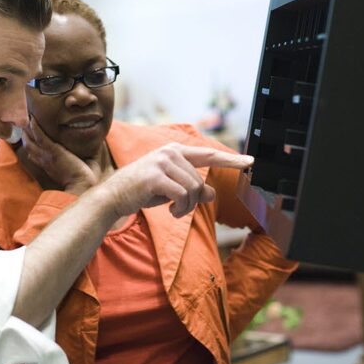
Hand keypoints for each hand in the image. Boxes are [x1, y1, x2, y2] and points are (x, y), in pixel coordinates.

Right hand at [21, 116, 104, 193]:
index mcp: (48, 166)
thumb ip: (73, 163)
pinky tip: (33, 119)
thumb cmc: (81, 181)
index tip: (27, 138)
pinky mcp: (53, 151)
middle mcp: (44, 161)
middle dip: (24, 135)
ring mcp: (47, 156)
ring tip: (25, 117)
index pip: (34, 155)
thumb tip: (86, 154)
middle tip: (22, 123)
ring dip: (27, 129)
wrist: (81, 186)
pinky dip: (35, 128)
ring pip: (31, 141)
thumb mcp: (73, 172)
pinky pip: (41, 137)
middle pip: (28, 146)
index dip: (29, 146)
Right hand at [95, 143, 253, 217]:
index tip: (250, 162)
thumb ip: (192, 189)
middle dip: (193, 201)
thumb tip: (212, 193)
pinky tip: (170, 212)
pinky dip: (180, 209)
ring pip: (193, 190)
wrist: (113, 197)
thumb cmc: (143, 191)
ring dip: (186, 207)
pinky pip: (182, 196)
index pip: (209, 155)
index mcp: (175, 151)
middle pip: (200, 181)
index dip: (230, 160)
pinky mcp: (156, 176)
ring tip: (173, 210)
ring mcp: (162, 162)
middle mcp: (170, 152)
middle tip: (179, 209)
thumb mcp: (171, 190)